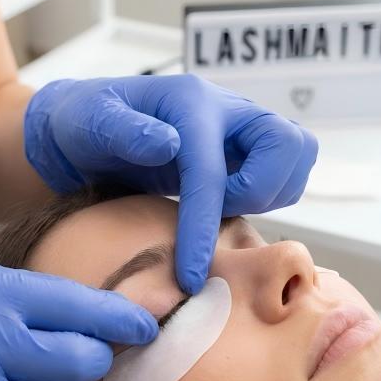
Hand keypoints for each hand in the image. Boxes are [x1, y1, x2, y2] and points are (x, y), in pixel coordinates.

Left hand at [24, 74, 317, 293]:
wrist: (89, 126)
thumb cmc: (84, 125)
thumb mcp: (89, 122)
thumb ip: (123, 130)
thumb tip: (168, 145)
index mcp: (189, 102)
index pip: (211, 172)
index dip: (203, 228)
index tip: (191, 278)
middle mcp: (227, 108)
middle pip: (288, 145)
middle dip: (258, 190)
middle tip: (216, 209)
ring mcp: (243, 126)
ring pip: (296, 158)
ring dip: (266, 194)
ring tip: (217, 206)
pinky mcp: (248, 148)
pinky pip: (286, 173)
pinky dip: (268, 195)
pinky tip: (224, 205)